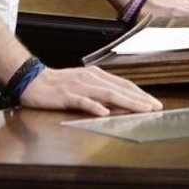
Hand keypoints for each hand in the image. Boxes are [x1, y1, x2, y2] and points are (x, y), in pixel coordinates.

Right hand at [19, 64, 161, 116]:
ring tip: (141, 109)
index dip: (139, 93)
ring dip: (126, 102)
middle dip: (139, 99)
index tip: (153, 102)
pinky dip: (95, 107)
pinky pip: (83, 101)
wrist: (33, 80)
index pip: (123, 84)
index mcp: (96, 75)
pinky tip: (105, 113)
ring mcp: (79, 86)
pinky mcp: (67, 95)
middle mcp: (91, 78)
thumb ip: (100, 91)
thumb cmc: (59, 85)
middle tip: (156, 107)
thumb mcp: (83, 84)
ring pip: (107, 94)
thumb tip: (119, 102)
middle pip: (120, 88)